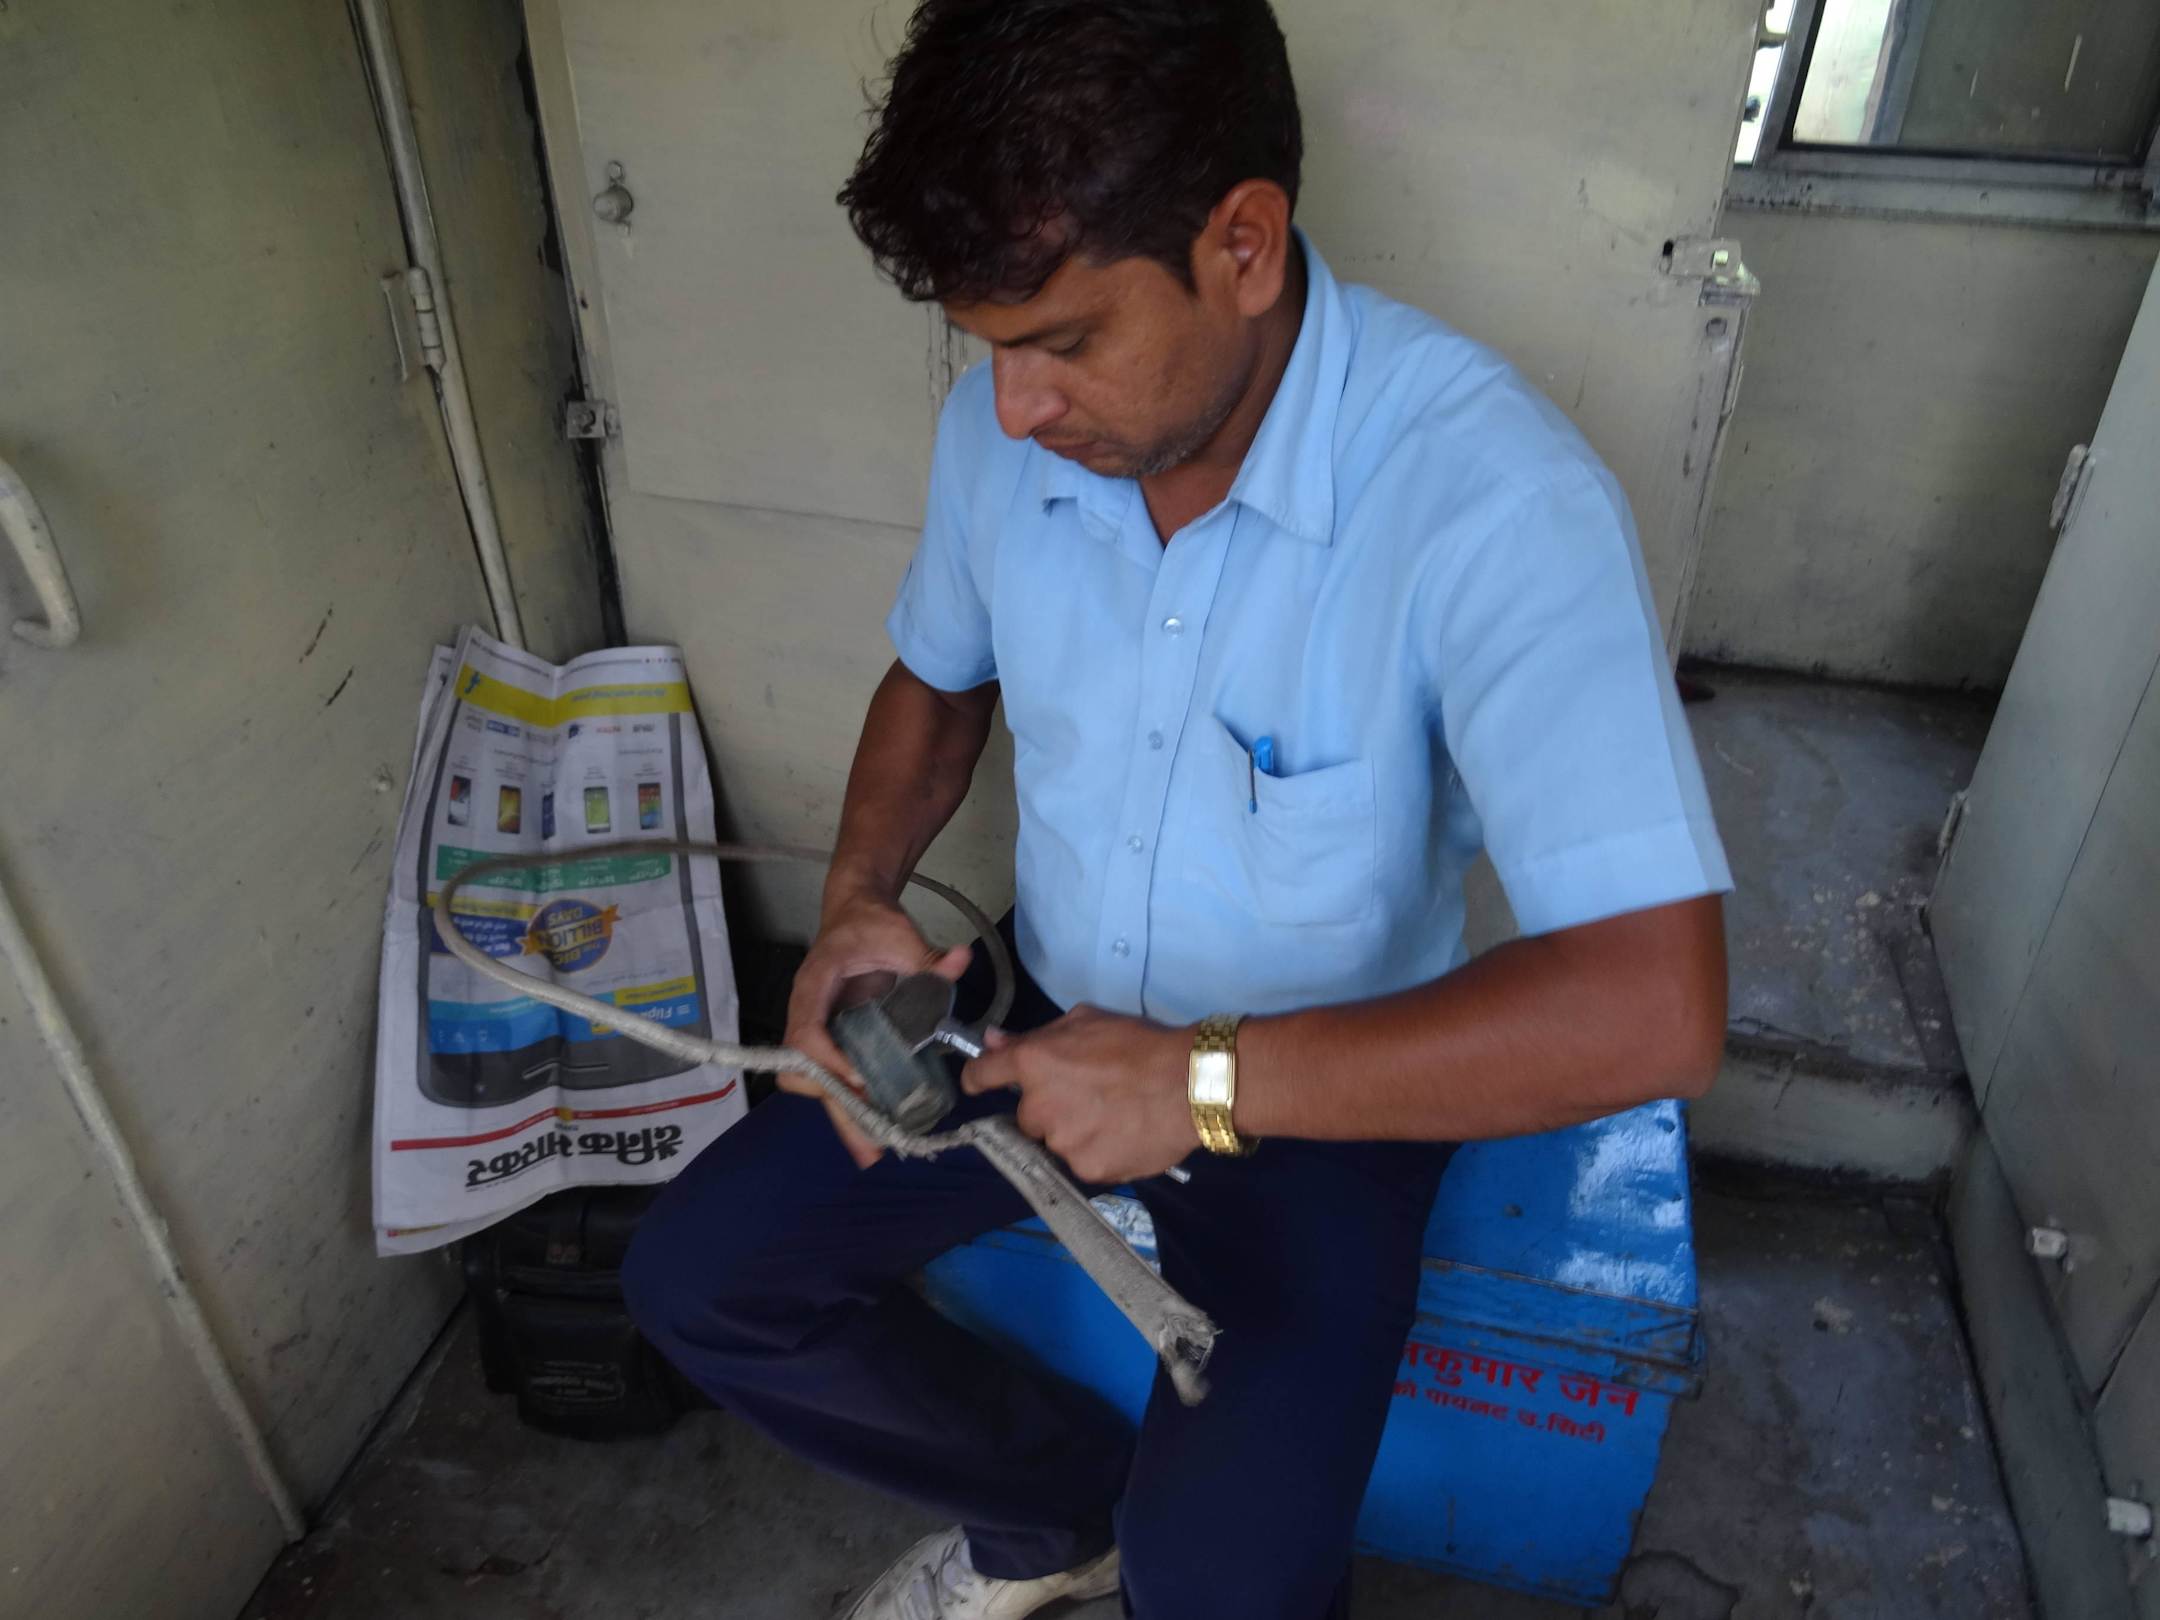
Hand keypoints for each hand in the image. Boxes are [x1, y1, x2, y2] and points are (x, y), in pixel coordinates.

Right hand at [783, 888, 971, 1168]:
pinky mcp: (832, 1039)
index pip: (805, 1033)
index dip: (828, 1062)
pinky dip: (850, 1102)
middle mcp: (807, 1011)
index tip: (861, 1080)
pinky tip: (875, 1127)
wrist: (856, 911)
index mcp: (815, 984)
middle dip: (835, 1105)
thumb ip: (928, 955)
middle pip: (801, 1071)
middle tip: (871, 1143)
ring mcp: (817, 1028)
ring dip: (841, 1113)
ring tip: (873, 1147)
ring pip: (813, 1082)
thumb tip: (961, 958)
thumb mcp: (901, 934)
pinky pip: (832, 1077)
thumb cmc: (871, 923)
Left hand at [961, 1005, 1196, 1184]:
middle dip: (1048, 1107)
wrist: (1190, 1084)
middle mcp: (1037, 1106)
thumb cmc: (1140, 1043)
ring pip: (1055, 1141)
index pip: (981, 1075)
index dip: (978, 1078)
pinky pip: (1081, 1162)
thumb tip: (993, 1041)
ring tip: (1113, 1116)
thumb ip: (1036, 1036)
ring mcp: (1061, 1143)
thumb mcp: (1087, 1021)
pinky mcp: (1087, 1170)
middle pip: (1026, 1115)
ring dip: (1073, 1131)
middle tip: (1087, 1095)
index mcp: (1033, 1062)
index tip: (982, 1081)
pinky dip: (1097, 1151)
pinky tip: (1123, 1135)